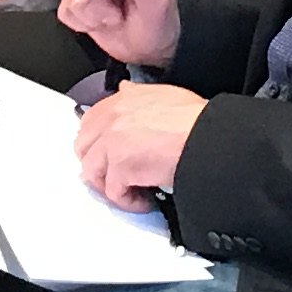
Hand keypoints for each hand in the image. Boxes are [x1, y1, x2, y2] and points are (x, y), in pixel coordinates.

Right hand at [58, 0, 183, 69]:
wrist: (148, 46)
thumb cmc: (157, 23)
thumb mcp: (158, 1)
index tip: (120, 12)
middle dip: (96, 10)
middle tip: (118, 18)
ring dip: (90, 18)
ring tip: (112, 20)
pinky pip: (64, 10)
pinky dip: (81, 24)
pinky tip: (99, 22)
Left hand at [74, 80, 209, 206]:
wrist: (207, 138)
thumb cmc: (195, 120)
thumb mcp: (164, 95)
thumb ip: (138, 95)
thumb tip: (126, 90)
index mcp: (124, 99)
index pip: (91, 120)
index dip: (97, 142)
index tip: (106, 155)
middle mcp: (113, 118)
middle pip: (83, 147)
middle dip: (98, 164)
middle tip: (116, 176)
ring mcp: (112, 142)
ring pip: (92, 172)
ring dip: (111, 185)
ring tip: (132, 191)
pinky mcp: (120, 167)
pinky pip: (113, 192)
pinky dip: (129, 201)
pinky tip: (145, 200)